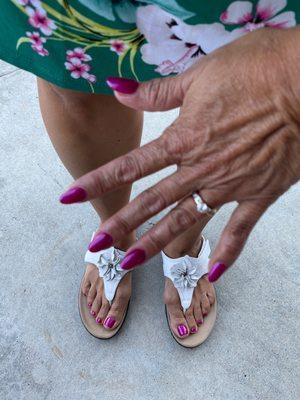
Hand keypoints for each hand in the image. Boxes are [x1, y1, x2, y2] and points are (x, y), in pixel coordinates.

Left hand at [60, 27, 299, 280]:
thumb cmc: (255, 69)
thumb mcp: (200, 74)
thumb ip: (156, 91)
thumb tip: (117, 89)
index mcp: (184, 139)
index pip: (131, 165)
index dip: (97, 180)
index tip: (69, 196)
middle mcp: (201, 169)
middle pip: (152, 201)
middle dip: (121, 224)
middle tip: (95, 245)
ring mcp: (230, 186)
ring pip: (186, 221)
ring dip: (157, 243)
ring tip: (131, 263)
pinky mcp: (259, 194)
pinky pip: (240, 230)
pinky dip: (228, 253)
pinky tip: (213, 274)